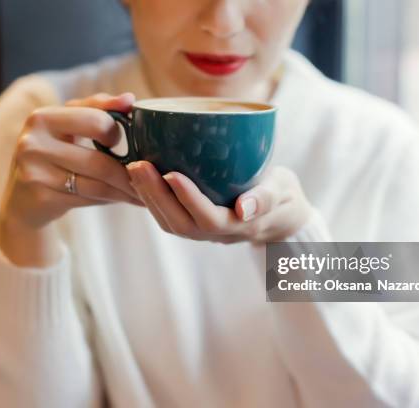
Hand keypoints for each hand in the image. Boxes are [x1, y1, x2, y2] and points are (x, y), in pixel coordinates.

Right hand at [0, 92, 142, 265]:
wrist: (23, 200)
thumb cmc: (54, 156)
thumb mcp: (67, 127)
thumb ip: (97, 108)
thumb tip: (129, 99)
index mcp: (42, 117)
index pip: (95, 120)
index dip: (117, 132)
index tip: (129, 140)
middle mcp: (33, 143)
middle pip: (99, 160)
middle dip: (131, 172)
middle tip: (152, 175)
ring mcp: (34, 173)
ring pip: (97, 184)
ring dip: (127, 190)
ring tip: (147, 191)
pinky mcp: (41, 197)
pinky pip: (89, 198)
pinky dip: (112, 199)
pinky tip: (127, 199)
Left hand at [126, 161, 314, 243]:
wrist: (282, 217)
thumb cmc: (284, 198)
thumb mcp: (284, 192)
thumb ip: (266, 197)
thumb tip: (243, 208)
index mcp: (240, 227)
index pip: (208, 219)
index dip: (188, 199)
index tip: (171, 173)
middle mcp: (217, 234)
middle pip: (180, 224)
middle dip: (156, 196)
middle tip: (138, 165)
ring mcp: (204, 231)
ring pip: (170, 223)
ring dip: (148, 197)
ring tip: (134, 168)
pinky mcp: (195, 223)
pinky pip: (169, 217)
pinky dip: (151, 199)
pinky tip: (140, 177)